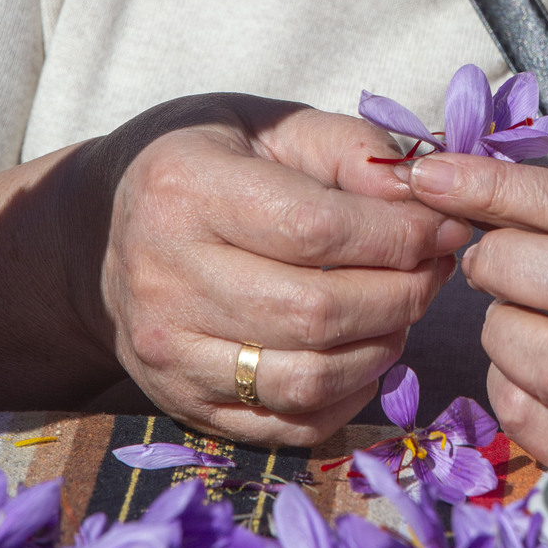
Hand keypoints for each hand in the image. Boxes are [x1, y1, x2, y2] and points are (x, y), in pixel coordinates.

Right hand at [72, 96, 471, 444]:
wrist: (100, 231)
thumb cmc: (204, 161)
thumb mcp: (267, 123)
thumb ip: (347, 149)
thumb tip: (422, 194)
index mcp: (186, 189)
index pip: (315, 229)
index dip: (398, 234)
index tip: (447, 224)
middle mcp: (165, 278)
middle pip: (316, 311)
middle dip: (402, 292)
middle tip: (436, 266)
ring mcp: (168, 351)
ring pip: (305, 378)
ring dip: (382, 347)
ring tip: (404, 305)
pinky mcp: (179, 403)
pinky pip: (285, 424)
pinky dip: (346, 396)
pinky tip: (366, 351)